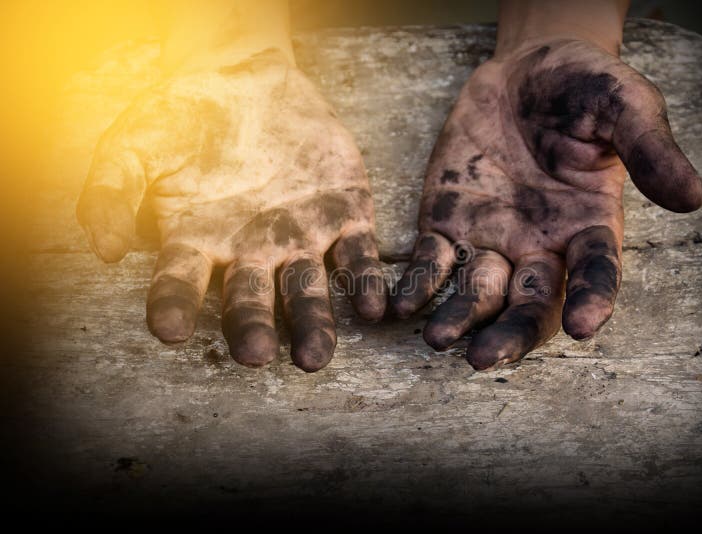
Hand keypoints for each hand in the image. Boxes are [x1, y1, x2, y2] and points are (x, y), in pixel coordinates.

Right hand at [76, 50, 385, 370]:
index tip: (168, 330)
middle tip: (253, 355)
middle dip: (252, 328)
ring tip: (315, 355)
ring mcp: (301, 236)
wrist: (247, 76)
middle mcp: (251, 251)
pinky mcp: (345, 214)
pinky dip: (365, 281)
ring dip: (313, 323)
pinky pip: (358, 254)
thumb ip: (111, 192)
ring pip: (307, 290)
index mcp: (198, 242)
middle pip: (250, 300)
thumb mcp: (133, 144)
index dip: (173, 305)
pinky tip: (373, 307)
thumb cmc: (184, 116)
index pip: (180, 282)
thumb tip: (107, 249)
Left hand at [391, 38, 701, 369]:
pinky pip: (433, 262)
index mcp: (588, 226)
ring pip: (478, 293)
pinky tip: (400, 305)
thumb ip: (650, 147)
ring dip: (459, 319)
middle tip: (485, 358)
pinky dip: (418, 284)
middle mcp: (540, 245)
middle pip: (530, 303)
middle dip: (510, 332)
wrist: (527, 67)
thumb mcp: (625, 103)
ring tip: (438, 340)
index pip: (595, 273)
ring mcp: (492, 239)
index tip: (587, 327)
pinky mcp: (449, 222)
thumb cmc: (585, 86)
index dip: (593, 300)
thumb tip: (693, 198)